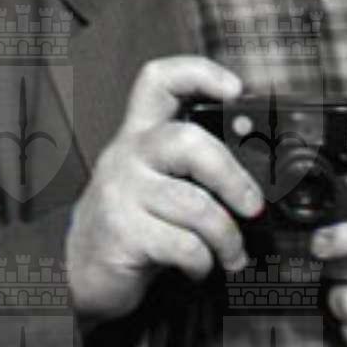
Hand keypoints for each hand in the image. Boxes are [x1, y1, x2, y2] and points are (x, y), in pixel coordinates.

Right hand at [63, 57, 266, 322]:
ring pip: (193, 204)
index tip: (236, 89)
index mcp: (141, 135)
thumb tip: (262, 175)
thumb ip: (197, 168)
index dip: (199, 73)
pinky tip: (201, 266)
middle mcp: (128, 155)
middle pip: (186, 141)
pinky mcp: (121, 234)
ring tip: (233, 253)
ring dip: (226, 235)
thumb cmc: (136, 221)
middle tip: (253, 206)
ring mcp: (120, 194)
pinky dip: (203, 261)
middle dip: (232, 176)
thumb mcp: (160, 182)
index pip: (159, 81)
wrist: (85, 272)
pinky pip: (182, 244)